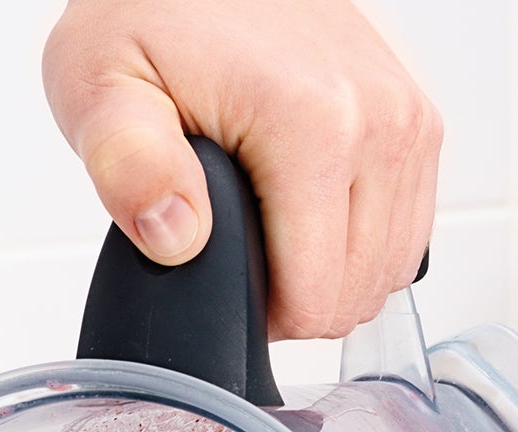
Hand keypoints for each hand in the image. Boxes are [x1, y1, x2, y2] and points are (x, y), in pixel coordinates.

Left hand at [44, 0, 440, 338]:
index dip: (256, 315)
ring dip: (327, 274)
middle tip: (233, 248)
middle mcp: (381, 120)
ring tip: (266, 229)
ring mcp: (409, 118)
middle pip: (354, 295)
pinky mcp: (417, 120)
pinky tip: (306, 217)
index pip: (313, 300)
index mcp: (314, 124)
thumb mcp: (100, 85)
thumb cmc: (145, 15)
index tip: (216, 272)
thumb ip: (127, 165)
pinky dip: (357, 244)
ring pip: (386, 272)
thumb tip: (176, 237)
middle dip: (293, 300)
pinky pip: (406, 232)